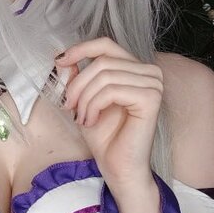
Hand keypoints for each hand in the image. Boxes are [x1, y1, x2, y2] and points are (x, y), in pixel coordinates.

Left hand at [57, 38, 163, 194]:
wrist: (118, 168)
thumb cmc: (105, 138)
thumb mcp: (84, 101)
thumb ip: (78, 78)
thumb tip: (65, 59)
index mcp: (136, 69)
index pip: (106, 45)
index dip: (81, 49)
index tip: (60, 61)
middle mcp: (149, 72)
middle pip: (102, 61)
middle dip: (78, 85)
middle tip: (69, 107)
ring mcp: (153, 84)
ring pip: (104, 75)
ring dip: (84, 98)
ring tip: (82, 118)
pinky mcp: (151, 98)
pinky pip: (111, 90)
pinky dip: (94, 105)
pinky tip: (91, 121)